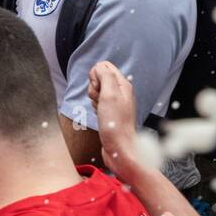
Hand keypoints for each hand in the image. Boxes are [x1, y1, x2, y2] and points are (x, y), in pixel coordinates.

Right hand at [88, 60, 138, 177]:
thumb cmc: (115, 124)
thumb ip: (104, 76)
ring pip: (96, 91)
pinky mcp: (110, 112)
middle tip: (99, 101)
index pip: (104, 66)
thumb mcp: (109, 95)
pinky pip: (97, 103)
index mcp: (122, 84)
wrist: (119, 148)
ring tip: (100, 110)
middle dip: (93, 88)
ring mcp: (115, 102)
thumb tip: (98, 67)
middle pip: (99, 78)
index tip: (98, 89)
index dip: (96, 75)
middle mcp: (120, 92)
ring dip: (93, 99)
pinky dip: (95, 108)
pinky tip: (99, 115)